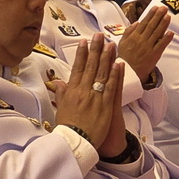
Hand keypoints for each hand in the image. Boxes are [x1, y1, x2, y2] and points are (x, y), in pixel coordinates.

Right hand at [53, 36, 127, 156]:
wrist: (76, 143)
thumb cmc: (67, 127)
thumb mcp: (61, 109)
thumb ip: (61, 94)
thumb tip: (59, 82)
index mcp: (72, 91)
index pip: (77, 68)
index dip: (81, 54)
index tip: (84, 42)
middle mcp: (83, 91)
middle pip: (90, 67)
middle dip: (95, 49)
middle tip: (99, 35)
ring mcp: (95, 98)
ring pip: (102, 74)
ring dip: (107, 58)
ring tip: (110, 44)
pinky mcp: (106, 106)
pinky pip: (112, 87)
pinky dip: (116, 75)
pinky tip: (119, 64)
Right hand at [115, 5, 170, 79]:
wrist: (128, 73)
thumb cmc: (125, 58)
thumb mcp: (122, 43)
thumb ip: (128, 32)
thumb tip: (136, 22)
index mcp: (133, 36)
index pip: (143, 23)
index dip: (150, 15)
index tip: (155, 8)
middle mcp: (141, 40)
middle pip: (151, 26)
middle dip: (158, 16)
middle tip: (164, 8)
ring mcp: (148, 47)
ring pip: (157, 33)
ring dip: (163, 24)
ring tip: (168, 16)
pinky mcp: (154, 55)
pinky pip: (161, 45)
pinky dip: (166, 38)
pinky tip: (171, 32)